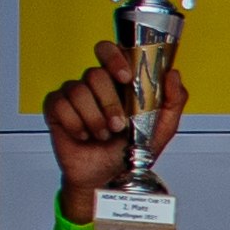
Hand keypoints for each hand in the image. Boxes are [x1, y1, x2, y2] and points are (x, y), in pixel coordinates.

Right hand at [41, 40, 176, 205]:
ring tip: (103, 136)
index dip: (114, 57)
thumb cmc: (131, 151)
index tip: (125, 76)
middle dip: (109, 103)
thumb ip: (173, 101)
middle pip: (95, 74)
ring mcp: (73, 95)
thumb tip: (172, 74)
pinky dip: (76, 125)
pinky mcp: (56, 108)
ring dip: (95, 119)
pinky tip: (84, 136)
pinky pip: (60, 105)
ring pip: (77, 91)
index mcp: (118, 82)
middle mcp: (94, 85)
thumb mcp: (162, 129)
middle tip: (118, 126)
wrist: (108, 178)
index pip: (109, 51)